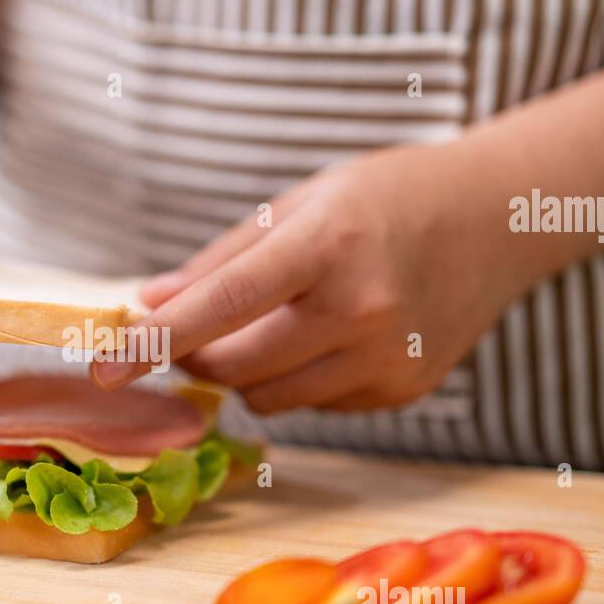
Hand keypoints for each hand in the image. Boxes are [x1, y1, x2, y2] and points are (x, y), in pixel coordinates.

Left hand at [91, 147, 532, 412]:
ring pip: (268, 398)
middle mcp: (362, 309)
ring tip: (276, 321)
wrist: (499, 219)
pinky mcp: (403, 391)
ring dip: (246, 372)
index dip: (154, 341)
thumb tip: (149, 304)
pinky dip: (299, 379)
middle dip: (196, 356)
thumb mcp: (302, 203)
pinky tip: (331, 336)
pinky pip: (315, 404)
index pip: (221, 305)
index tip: (104, 370)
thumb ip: (221, 260)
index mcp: (328, 244)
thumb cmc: (387, 198)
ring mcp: (388, 359)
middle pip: (235, 367)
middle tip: (192, 331)